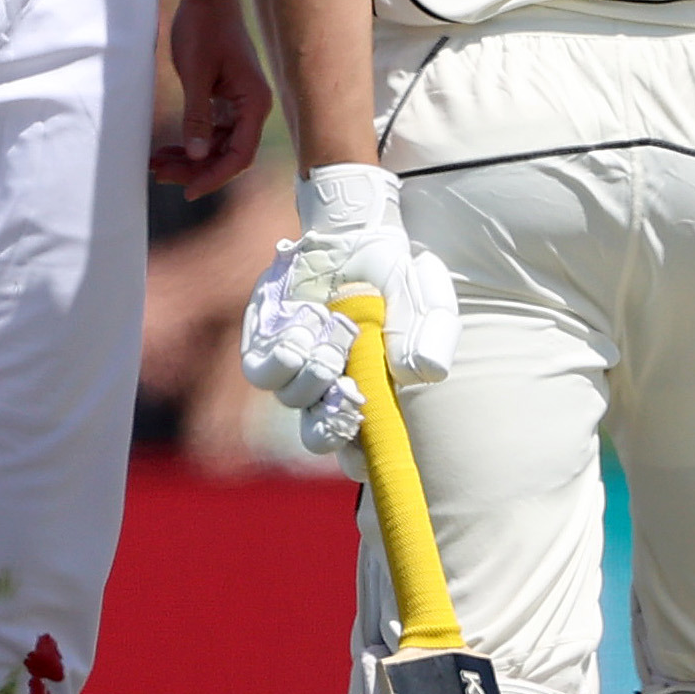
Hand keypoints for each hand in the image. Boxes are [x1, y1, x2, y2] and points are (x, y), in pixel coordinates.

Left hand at [153, 0, 269, 192]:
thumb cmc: (203, 28)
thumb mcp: (196, 73)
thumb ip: (197, 115)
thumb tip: (198, 156)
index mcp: (254, 102)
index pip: (240, 155)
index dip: (214, 177)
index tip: (187, 191)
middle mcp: (252, 107)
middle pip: (228, 154)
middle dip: (196, 169)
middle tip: (160, 175)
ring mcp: (239, 103)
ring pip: (217, 145)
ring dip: (190, 158)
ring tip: (157, 165)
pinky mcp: (225, 97)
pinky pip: (210, 130)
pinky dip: (190, 140)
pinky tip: (166, 149)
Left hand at [237, 166, 460, 447]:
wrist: (353, 235)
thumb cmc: (394, 277)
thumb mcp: (427, 301)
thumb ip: (432, 335)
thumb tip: (422, 373)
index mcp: (368, 395)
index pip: (360, 450)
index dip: (363, 458)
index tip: (369, 444)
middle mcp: (327, 391)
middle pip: (318, 438)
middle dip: (332, 425)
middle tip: (351, 392)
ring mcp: (293, 372)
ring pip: (294, 401)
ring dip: (319, 370)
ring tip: (340, 329)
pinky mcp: (263, 347)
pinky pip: (263, 373)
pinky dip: (289, 354)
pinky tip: (310, 323)